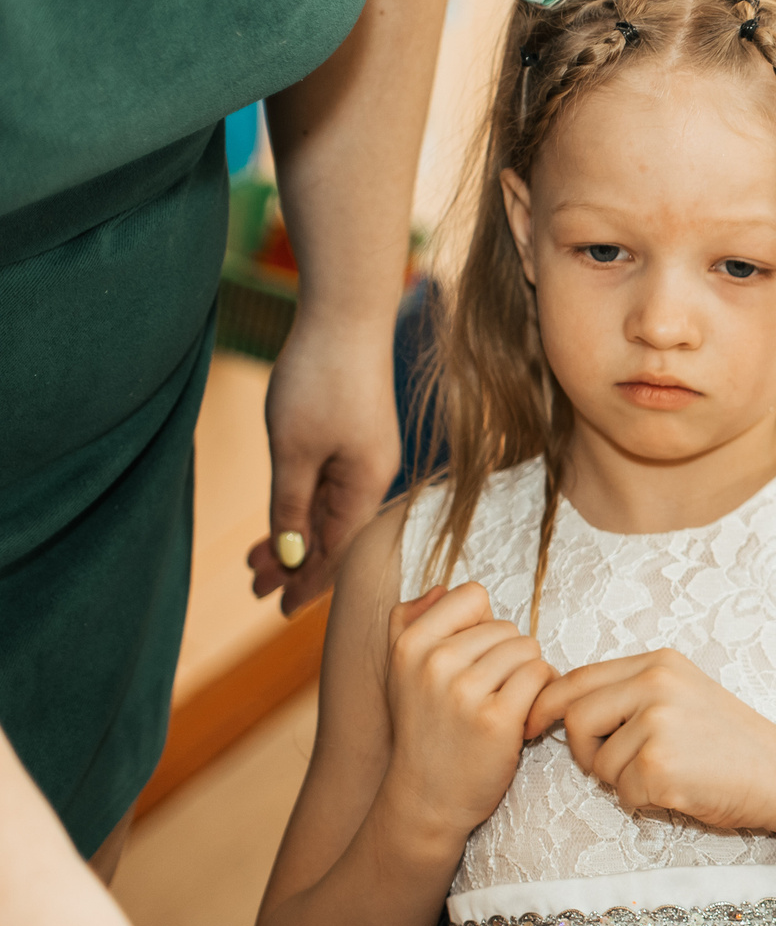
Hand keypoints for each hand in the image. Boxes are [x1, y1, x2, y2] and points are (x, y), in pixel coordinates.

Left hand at [249, 315, 401, 613]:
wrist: (345, 316)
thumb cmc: (320, 381)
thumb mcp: (293, 451)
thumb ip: (292, 507)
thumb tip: (292, 557)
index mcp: (365, 485)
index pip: (336, 551)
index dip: (307, 583)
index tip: (279, 610)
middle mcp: (372, 475)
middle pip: (334, 534)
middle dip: (294, 563)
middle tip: (254, 586)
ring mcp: (364, 455)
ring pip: (328, 510)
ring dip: (294, 534)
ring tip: (255, 556)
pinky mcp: (354, 435)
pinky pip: (328, 486)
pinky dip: (302, 506)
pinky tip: (284, 512)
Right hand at [380, 582, 555, 838]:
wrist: (425, 799)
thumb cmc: (424, 729)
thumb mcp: (402, 673)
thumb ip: (413, 622)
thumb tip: (441, 588)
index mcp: (409, 644)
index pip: (473, 595)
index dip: (483, 627)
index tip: (472, 661)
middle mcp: (433, 662)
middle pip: (507, 627)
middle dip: (508, 659)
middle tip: (488, 695)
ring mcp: (465, 691)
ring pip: (529, 650)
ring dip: (527, 678)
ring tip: (502, 706)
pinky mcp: (498, 719)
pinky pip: (541, 677)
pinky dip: (541, 696)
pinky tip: (521, 720)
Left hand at [522, 650, 775, 828]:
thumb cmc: (729, 743)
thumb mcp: (683, 695)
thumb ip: (631, 692)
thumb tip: (561, 706)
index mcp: (658, 663)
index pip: (577, 678)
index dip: (546, 705)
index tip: (532, 726)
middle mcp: (656, 684)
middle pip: (574, 716)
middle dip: (583, 750)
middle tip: (612, 765)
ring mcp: (658, 723)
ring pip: (596, 762)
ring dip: (619, 780)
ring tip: (664, 774)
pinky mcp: (659, 765)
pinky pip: (621, 792)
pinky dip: (642, 801)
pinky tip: (677, 790)